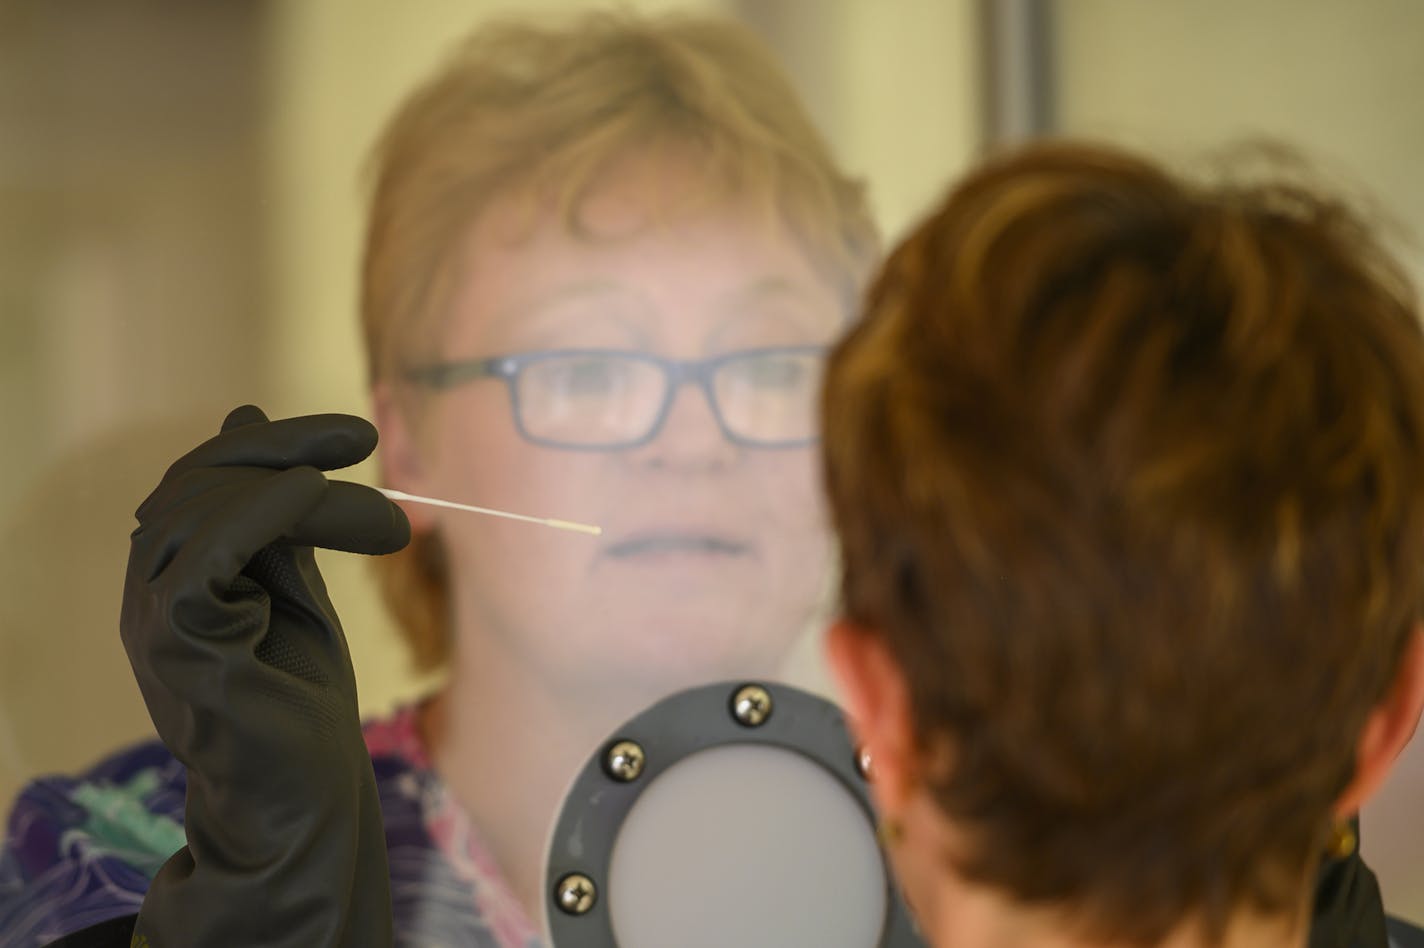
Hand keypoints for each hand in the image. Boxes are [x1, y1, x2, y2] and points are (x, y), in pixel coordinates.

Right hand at [121, 405, 408, 946]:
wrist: (307, 799)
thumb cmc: (299, 702)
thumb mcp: (291, 585)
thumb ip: (275, 518)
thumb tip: (246, 418)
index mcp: (176, 574)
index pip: (202, 479)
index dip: (272, 442)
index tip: (357, 434)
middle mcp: (150, 591)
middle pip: (197, 482)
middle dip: (287, 451)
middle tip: (366, 442)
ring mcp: (155, 618)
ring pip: (202, 510)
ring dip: (300, 488)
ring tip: (384, 517)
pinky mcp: (177, 645)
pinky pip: (205, 553)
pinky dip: (259, 512)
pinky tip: (314, 495)